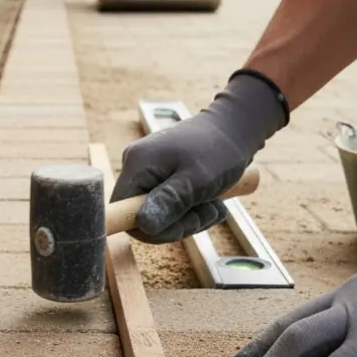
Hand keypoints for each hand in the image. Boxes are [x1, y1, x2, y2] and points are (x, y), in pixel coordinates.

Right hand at [112, 71, 288, 243]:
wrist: (235, 128)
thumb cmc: (219, 149)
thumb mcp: (197, 179)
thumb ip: (169, 202)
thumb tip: (143, 226)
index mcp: (137, 164)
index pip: (121, 210)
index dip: (146, 228)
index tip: (178, 226)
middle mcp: (137, 167)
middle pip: (142, 216)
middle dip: (176, 224)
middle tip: (205, 214)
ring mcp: (149, 172)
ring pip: (159, 215)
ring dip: (189, 219)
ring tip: (213, 206)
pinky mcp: (162, 177)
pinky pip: (169, 206)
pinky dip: (191, 211)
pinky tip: (210, 202)